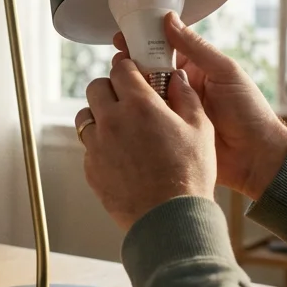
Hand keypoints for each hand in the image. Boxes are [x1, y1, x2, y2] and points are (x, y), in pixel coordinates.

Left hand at [74, 57, 216, 230]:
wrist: (170, 219)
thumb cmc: (189, 176)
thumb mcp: (200, 130)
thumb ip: (186, 97)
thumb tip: (176, 78)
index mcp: (140, 106)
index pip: (120, 68)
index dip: (128, 67)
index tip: (133, 72)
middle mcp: (113, 121)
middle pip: (96, 87)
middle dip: (111, 88)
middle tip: (126, 99)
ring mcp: (98, 146)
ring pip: (86, 116)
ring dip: (100, 114)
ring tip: (119, 126)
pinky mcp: (91, 168)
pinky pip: (89, 146)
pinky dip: (100, 144)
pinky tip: (120, 154)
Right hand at [113, 13, 286, 199]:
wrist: (256, 157)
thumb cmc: (249, 111)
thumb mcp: (225, 72)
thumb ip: (197, 48)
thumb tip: (170, 20)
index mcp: (194, 70)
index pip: (163, 49)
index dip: (143, 42)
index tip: (123, 39)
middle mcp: (180, 89)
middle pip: (148, 72)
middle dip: (130, 66)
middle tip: (117, 64)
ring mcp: (172, 112)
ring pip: (144, 95)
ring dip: (130, 89)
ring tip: (117, 85)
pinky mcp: (168, 133)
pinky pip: (147, 120)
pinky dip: (135, 114)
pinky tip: (123, 110)